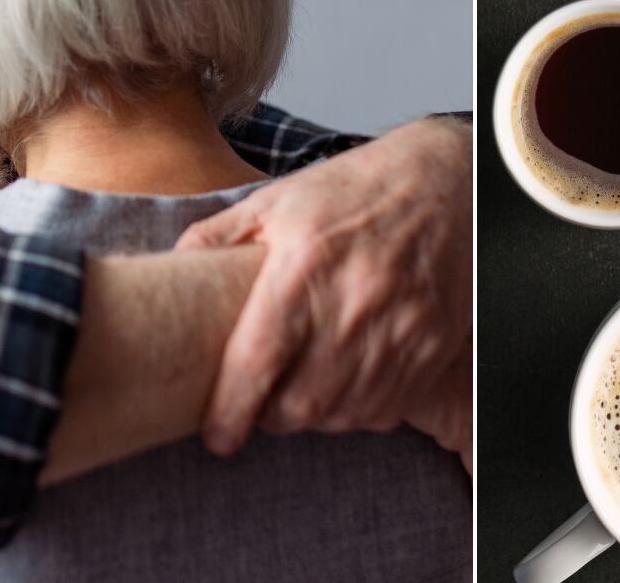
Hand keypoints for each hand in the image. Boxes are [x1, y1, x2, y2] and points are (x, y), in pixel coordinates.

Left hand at [176, 117, 471, 456]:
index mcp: (305, 263)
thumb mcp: (276, 199)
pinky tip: (347, 380)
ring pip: (342, 415)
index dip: (230, 410)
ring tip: (304, 386)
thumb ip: (217, 236)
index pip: (258, 360)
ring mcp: (399, 329)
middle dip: (272, 416)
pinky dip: (358, 409)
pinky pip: (384, 409)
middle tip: (262, 400)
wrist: (448, 185)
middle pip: (301, 403)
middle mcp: (354, 302)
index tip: (217, 435)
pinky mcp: (430, 347)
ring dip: (315, 415)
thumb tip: (170, 271)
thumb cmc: (356, 191)